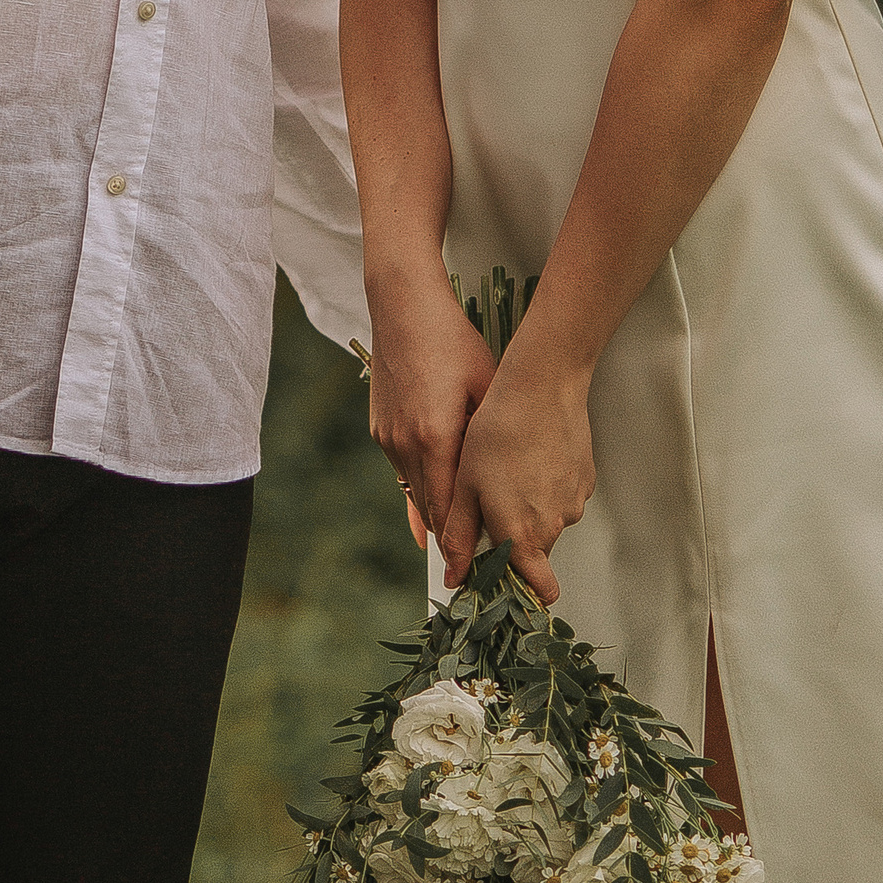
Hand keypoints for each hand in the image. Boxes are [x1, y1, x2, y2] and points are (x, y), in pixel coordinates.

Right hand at [366, 272, 496, 543]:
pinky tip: (432, 502)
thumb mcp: (485, 386)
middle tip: (467, 569)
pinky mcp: (379, 427)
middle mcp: (404, 444)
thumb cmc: (453, 342)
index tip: (466, 575)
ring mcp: (387, 437)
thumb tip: (503, 478)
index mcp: (435, 438)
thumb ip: (489, 438)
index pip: (446, 509)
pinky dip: (419, 485)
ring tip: (455, 542)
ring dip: (433, 512)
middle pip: (427, 508)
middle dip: (447, 538)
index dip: (457, 546)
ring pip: (412, 490)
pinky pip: (401, 469)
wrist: (403, 307)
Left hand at [437, 352, 593, 602]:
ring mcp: (574, 501)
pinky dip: (547, 484)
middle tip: (492, 495)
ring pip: (549, 519)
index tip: (507, 581)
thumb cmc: (498, 432)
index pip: (540, 590)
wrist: (541, 386)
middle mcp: (555, 525)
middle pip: (536, 550)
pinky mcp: (585, 478)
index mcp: (523, 534)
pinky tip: (531, 454)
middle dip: (516, 535)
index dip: (526, 594)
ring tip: (511, 466)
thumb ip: (461, 537)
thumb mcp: (466, 485)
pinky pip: (563, 494)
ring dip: (531, 506)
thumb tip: (456, 578)